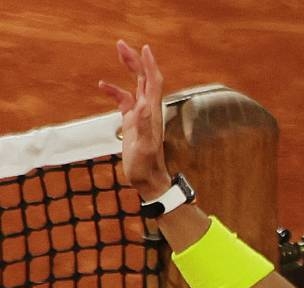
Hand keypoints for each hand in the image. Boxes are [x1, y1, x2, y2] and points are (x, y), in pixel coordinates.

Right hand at [98, 40, 170, 199]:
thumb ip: (144, 127)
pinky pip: (124, 100)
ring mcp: (140, 115)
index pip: (153, 83)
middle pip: (144, 79)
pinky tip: (102, 86)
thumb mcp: (144, 146)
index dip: (150, 65)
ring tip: (119, 51)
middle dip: (135, 60)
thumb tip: (144, 107)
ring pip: (135, 86)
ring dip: (128, 68)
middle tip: (121, 44)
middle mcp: (148, 110)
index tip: (144, 49)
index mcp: (152, 113)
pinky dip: (114, 91)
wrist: (148, 179)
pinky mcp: (132, 121)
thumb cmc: (146, 165)